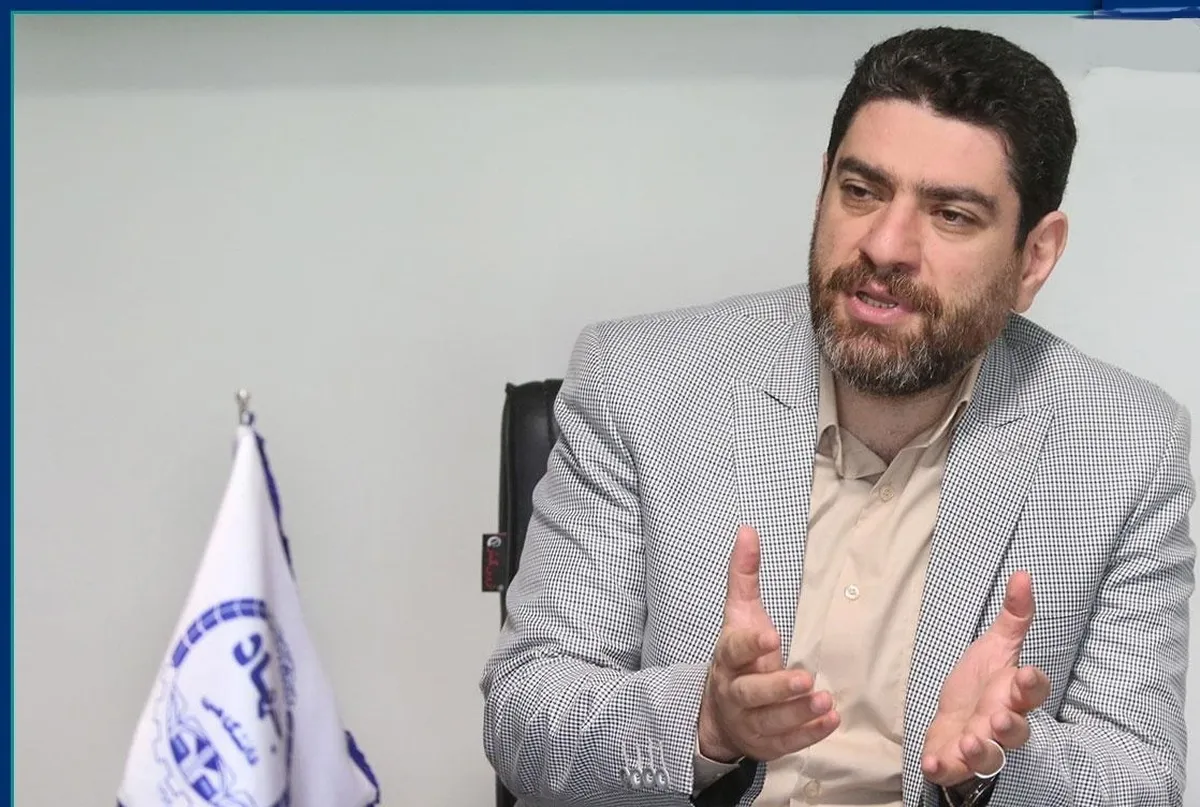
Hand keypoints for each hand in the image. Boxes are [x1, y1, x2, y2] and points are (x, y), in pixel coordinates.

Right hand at [697, 525, 839, 762]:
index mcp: (728, 659)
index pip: (733, 651)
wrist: (720, 715)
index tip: (771, 636)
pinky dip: (808, 734)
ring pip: (770, 722)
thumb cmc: (738, 657)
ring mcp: (748, 722)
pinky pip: (786, 744)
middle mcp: (734, 692)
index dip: (750, 645)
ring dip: (798, 714)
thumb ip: (743, 576)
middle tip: (805, 679)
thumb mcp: (739, 616)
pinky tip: (830, 721)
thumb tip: (747, 531)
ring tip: (825, 701)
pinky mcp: (765, 744)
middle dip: (777, 688)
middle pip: (750, 693)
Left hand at [921, 571, 1050, 786]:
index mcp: (1013, 693)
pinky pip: (953, 771)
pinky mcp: (955, 761)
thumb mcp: (996, 646)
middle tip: (996, 718)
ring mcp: (979, 745)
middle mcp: (1001, 723)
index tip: (1027, 674)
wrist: (957, 722)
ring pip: (990, 757)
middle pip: (1016, 731)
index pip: (1033, 691)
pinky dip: (944, 769)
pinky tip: (932, 764)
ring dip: (981, 752)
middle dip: (1009, 726)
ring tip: (970, 743)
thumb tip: (1023, 575)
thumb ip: (1013, 616)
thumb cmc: (982, 685)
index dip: (1033, 685)